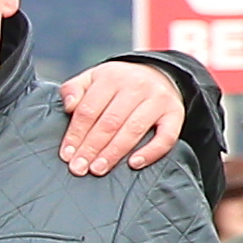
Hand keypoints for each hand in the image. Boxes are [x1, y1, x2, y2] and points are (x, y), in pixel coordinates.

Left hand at [57, 59, 187, 174]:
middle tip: (79, 168)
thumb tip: (68, 106)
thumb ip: (73, 89)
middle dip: (91, 148)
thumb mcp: (92, 77)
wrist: (159, 73)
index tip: (67, 155)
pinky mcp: (175, 113)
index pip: (89, 110)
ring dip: (113, 153)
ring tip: (98, 169)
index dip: (76, 134)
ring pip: (133, 130)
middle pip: (110, 122)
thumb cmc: (118, 83)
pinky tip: (134, 164)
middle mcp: (137, 86)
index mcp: (111, 77)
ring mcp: (158, 99)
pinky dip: (150, 152)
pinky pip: (166, 136)